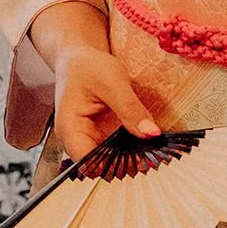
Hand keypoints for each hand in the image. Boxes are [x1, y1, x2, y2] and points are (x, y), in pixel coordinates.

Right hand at [49, 28, 159, 156]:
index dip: (114, 167)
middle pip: (99, 168)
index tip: (143, 163)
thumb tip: (152, 134)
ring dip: (131, 162)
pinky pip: (115, 154)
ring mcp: (87, 142)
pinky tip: (147, 149)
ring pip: (109, 164)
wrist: (78, 59)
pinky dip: (130, 153)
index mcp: (70, 129)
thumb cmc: (88, 67)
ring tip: (155, 157)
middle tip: (156, 161)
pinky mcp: (99, 139)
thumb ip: (131, 108)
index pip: (88, 163)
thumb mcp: (112, 81)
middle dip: (127, 167)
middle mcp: (76, 141)